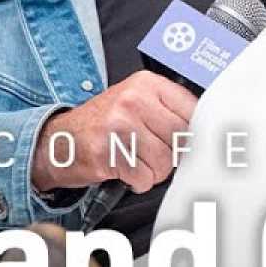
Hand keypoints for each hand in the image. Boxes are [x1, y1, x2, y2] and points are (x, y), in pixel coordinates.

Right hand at [30, 71, 197, 192]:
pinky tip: (125, 171)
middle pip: (180, 138)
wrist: (56, 140)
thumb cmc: (103, 123)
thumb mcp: (136, 101)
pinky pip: (144, 178)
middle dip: (173, 155)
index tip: (195, 143)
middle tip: (156, 154)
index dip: (197, 132)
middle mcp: (133, 101)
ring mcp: (119, 126)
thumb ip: (169, 110)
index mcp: (146, 84)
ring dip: (155, 171)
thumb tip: (209, 132)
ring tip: (137, 162)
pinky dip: (138, 182)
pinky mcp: (108, 154)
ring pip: (165, 162)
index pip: (193, 109)